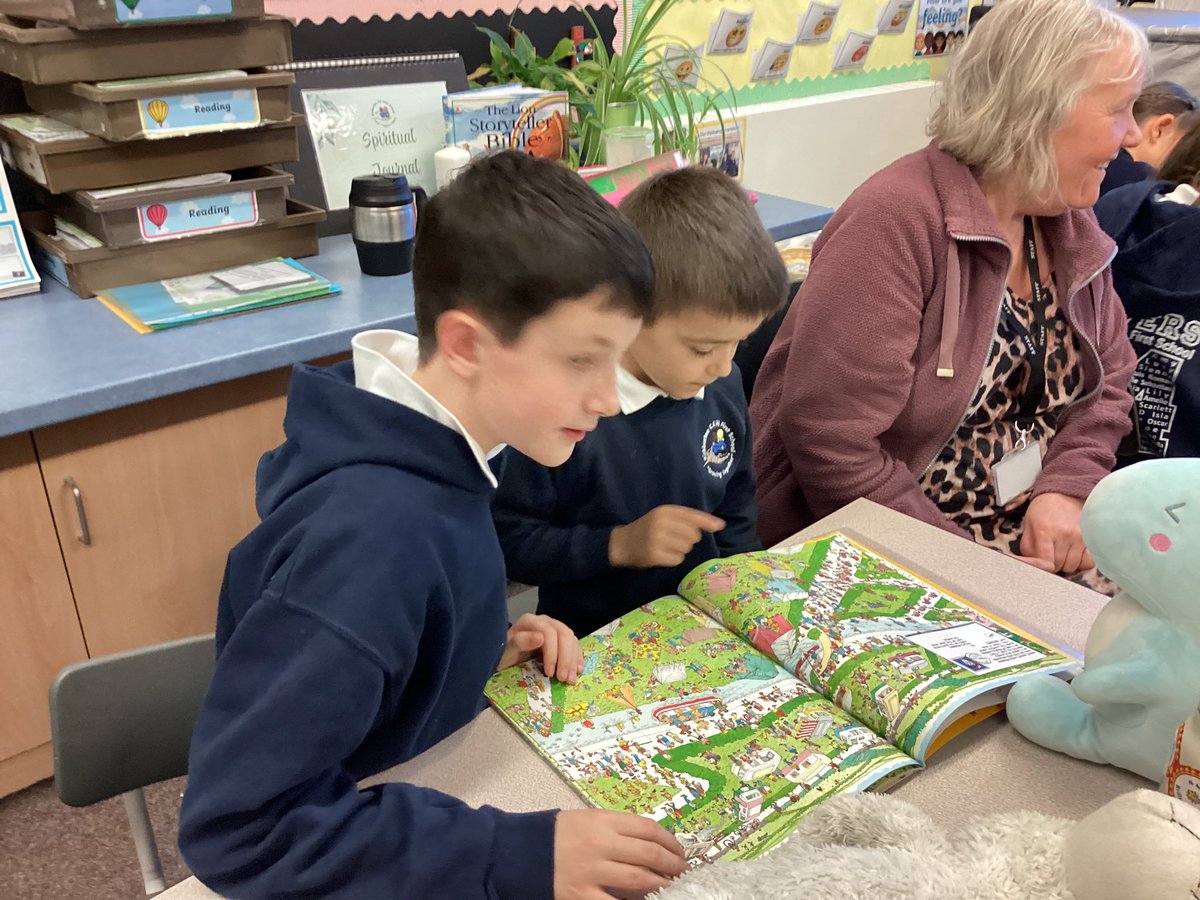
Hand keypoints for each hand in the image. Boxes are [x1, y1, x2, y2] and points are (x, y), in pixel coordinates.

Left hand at [496, 614, 583, 683]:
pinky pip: (574, 645)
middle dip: (566, 658)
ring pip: (571, 640)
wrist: (505, 658)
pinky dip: (576, 658)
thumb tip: (540, 637)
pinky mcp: (560, 640)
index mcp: (530, 621)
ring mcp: (554, 629)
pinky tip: (577, 671)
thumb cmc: (503, 655)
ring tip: (570, 679)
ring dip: (573, 661)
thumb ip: (520, 642)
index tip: (550, 673)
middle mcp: (545, 622)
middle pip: (564, 634)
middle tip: (563, 678)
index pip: (549, 632)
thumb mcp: (507, 651)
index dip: (552, 653)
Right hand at [554, 809, 686, 899]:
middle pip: (650, 854)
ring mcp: (592, 871)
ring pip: (640, 880)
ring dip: (662, 886)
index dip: (671, 842)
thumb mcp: (587, 820)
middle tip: (682, 873)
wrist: (520, 852)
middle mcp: (601, 843)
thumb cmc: (556, 835)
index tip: (679, 852)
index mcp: (604, 821)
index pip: (649, 829)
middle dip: (673, 866)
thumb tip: (652, 844)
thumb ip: (617, 830)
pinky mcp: (582, 896)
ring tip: (671, 889)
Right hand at [608, 505, 724, 568]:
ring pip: (687, 548)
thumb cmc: (647, 529)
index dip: (708, 521)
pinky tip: (663, 556)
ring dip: (681, 550)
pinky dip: (674, 559)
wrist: (622, 543)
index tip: (720, 526)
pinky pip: (678, 559)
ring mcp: (657, 539)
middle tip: (674, 540)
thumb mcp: (663, 517)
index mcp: (664, 511)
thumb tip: (719, 525)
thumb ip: (688, 518)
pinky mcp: (654, 555)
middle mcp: (661, 523)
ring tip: (667, 547)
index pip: (692, 515)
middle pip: (693, 535)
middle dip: (688, 540)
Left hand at [1019, 492, 1094, 573]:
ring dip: (1066, 563)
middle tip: (1051, 553)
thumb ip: (1028, 548)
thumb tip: (1032, 566)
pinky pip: (1088, 562)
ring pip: (1073, 566)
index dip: (1042, 567)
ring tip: (1062, 551)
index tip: (1042, 563)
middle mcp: (1064, 534)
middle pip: (1060, 566)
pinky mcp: (1091, 538)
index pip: (1046, 562)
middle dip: (1053, 564)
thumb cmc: (1043, 511)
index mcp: (1044, 531)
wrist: (1063, 494)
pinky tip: (1075, 553)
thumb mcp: (1028, 526)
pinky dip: (1081, 562)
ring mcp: (1080, 536)